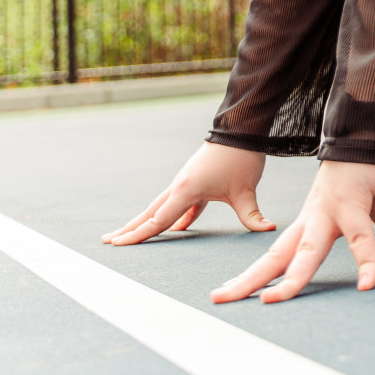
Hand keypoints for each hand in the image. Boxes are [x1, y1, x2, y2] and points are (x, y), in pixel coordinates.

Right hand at [102, 141, 275, 245]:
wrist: (242, 129)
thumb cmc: (241, 158)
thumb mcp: (247, 190)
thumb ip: (252, 214)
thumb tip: (268, 230)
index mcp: (186, 191)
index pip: (158, 220)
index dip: (138, 235)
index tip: (117, 245)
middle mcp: (180, 187)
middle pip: (150, 213)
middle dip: (130, 228)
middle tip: (107, 240)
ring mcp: (186, 182)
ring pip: (162, 206)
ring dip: (148, 221)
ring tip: (132, 233)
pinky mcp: (197, 180)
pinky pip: (183, 203)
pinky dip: (178, 216)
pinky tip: (180, 228)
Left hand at [209, 160, 374, 303]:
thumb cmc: (374, 168)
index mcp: (313, 222)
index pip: (278, 255)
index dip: (255, 275)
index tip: (229, 292)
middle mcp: (314, 219)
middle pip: (277, 256)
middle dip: (249, 280)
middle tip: (219, 299)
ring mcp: (330, 211)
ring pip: (308, 252)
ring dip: (290, 278)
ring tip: (271, 301)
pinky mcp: (354, 203)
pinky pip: (361, 238)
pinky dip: (366, 263)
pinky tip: (368, 284)